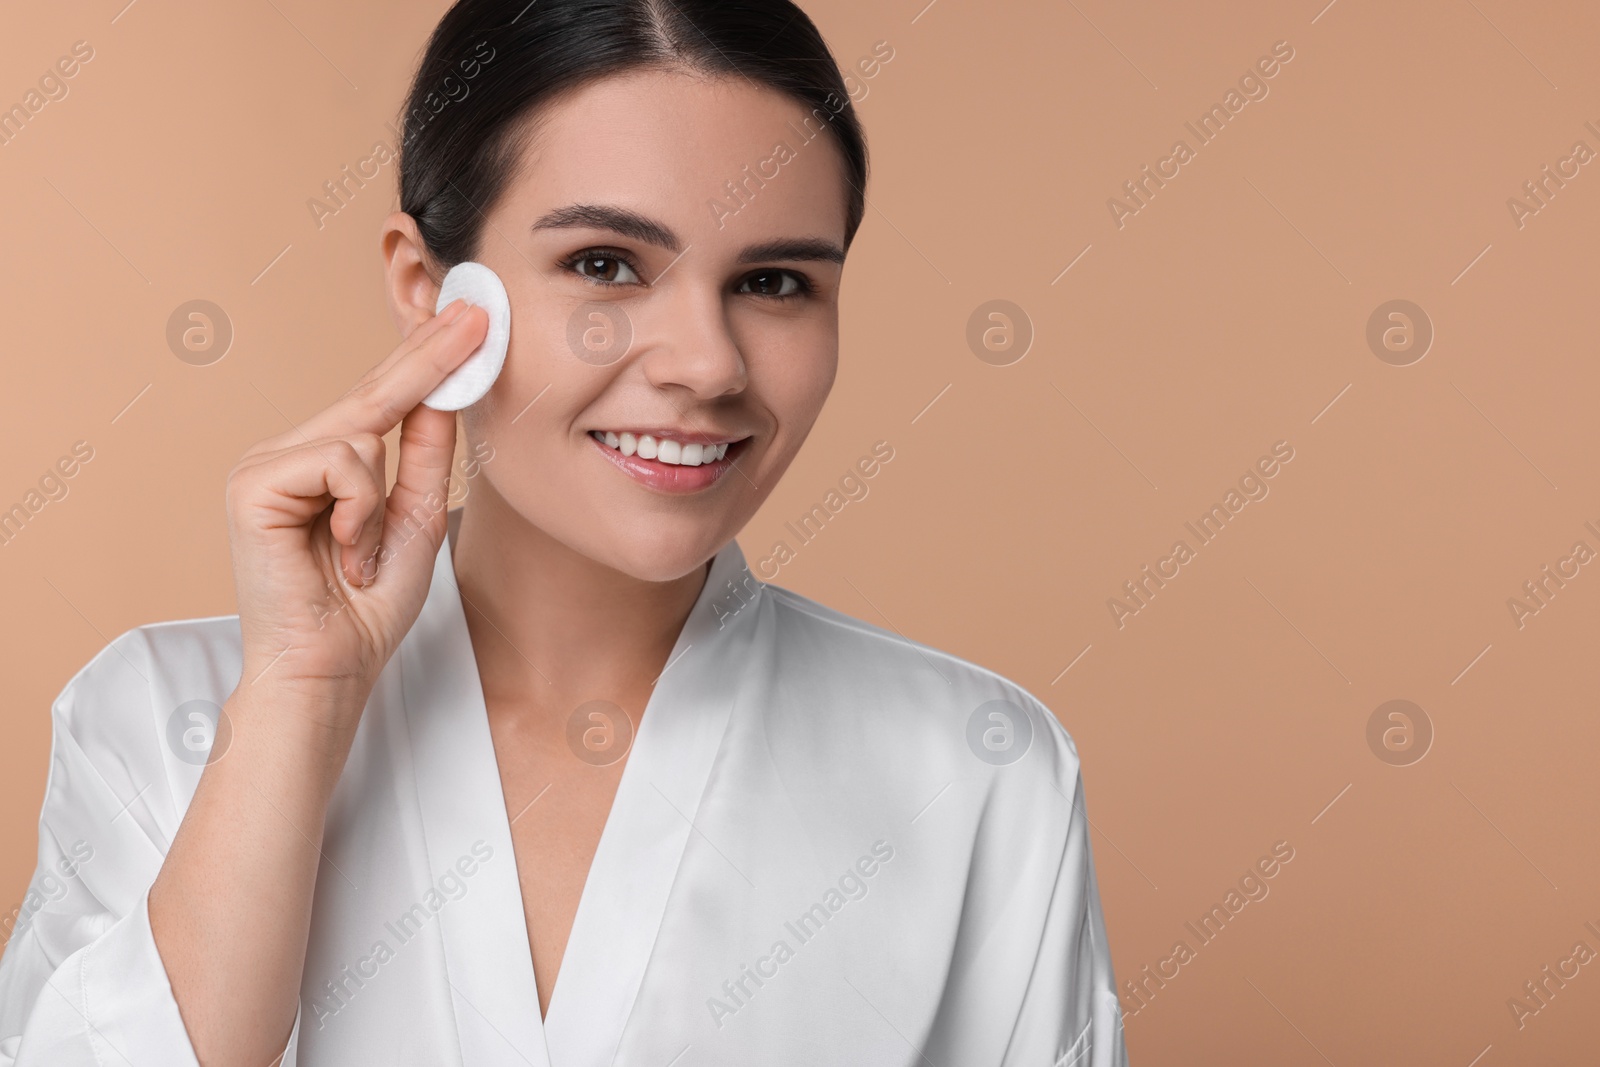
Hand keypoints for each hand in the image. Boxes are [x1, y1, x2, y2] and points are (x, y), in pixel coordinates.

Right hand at [223, 298, 488, 725]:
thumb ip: (421, 455)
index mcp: (320, 462)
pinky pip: (341, 461)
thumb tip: (443, 389)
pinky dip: (359, 510)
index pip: (381, 399)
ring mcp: (262, 466)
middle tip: (476, 313)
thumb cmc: (367, 607)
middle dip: (427, 354)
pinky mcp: (252, 485)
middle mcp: (286, 454)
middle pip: (370, 392)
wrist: (332, 668)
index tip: (470, 321)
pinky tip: (342, 553)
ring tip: (361, 553)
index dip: (425, 357)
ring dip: (379, 502)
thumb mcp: (413, 517)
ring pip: (359, 430)